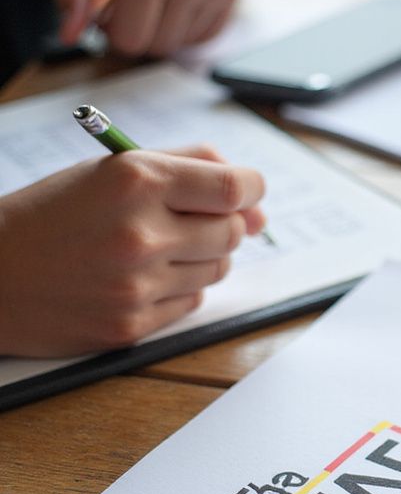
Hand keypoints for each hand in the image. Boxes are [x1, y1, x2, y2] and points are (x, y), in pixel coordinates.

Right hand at [0, 147, 265, 355]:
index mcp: (135, 181)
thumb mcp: (109, 170)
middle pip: (232, 232)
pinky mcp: (132, 326)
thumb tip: (256, 200)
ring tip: (157, 248)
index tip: (248, 194)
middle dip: (225, 224)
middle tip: (190, 221)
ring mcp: (137, 285)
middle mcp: (141, 233)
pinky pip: (192, 302)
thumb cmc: (51, 215)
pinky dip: (179, 288)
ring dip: (202, 256)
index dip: (252, 189)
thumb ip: (187, 167)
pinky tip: (141, 277)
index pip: (233, 187)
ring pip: (218, 269)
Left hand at [51, 0, 241, 57]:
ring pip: (178, 46)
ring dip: (162, 30)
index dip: (112, 29)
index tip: (112, 6)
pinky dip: (186, 29)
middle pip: (155, 47)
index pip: (128, 38)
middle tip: (133, 3)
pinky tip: (179, 2)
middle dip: (138, 32)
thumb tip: (70, 33)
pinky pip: (202, 40)